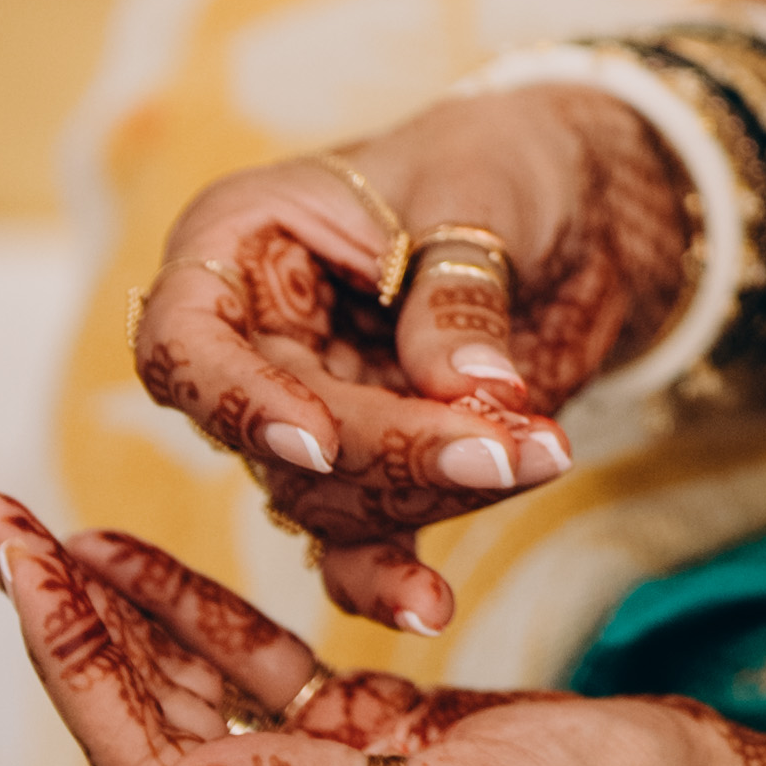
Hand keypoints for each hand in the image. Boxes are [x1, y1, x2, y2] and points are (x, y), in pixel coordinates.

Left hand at [0, 500, 707, 765]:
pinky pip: (259, 674)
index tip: (20, 568)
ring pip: (188, 690)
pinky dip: (200, 613)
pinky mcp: (370, 743)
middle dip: (57, 622)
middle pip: (142, 722)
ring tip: (32, 528)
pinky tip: (139, 559)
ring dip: (111, 608)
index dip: (75, 663)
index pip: (148, 764)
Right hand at [129, 83, 689, 628]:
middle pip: (275, 437)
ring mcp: (312, 410)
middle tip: (501, 447)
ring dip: (433, 491)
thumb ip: (458, 288)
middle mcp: (257, 339)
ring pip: (326, 497)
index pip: (184, 341)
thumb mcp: (481, 190)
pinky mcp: (375, 466)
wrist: (581, 201)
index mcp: (239, 244)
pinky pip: (360, 541)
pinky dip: (393, 574)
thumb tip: (465, 385)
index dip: (237, 401)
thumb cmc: (502, 159)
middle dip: (389, 451)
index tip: (319, 439)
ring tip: (542, 451)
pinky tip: (432, 606)